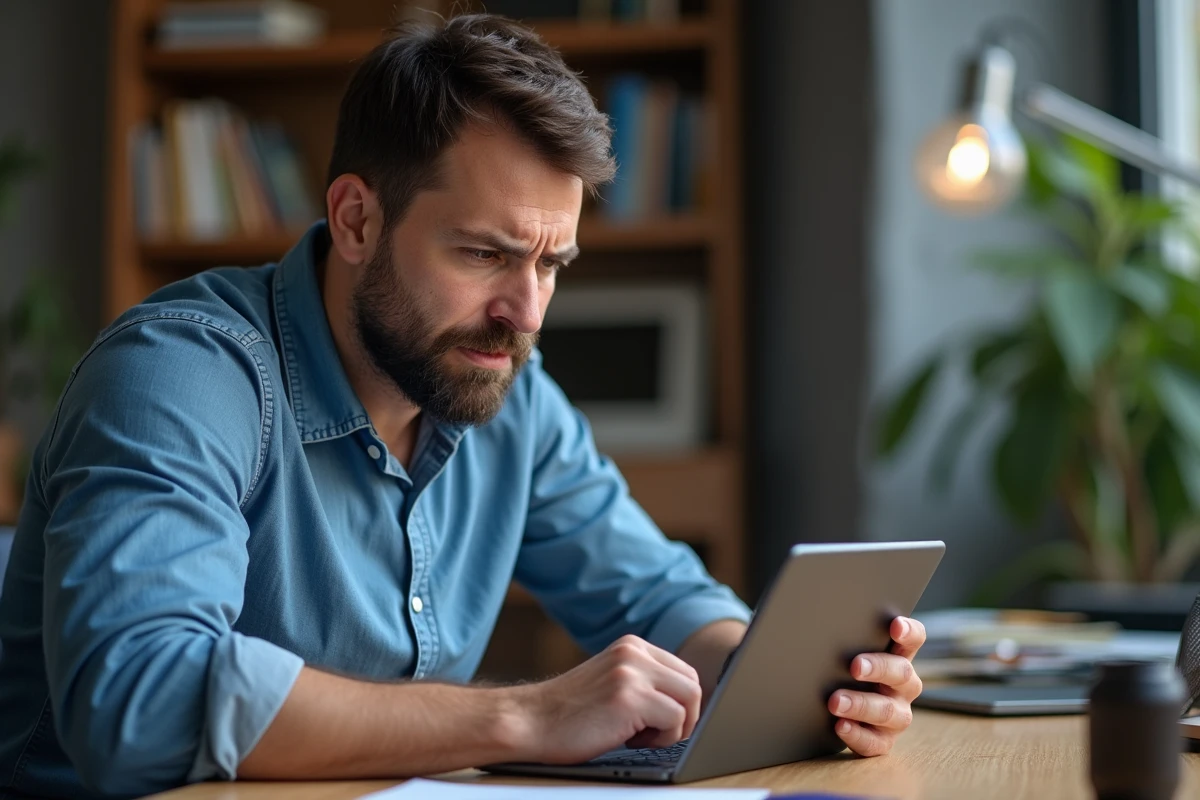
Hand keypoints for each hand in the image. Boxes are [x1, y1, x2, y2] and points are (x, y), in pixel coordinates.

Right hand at [510, 635, 702, 763]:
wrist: (527, 722)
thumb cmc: (567, 714)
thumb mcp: (610, 681)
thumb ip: (642, 681)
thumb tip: (686, 703)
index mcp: (631, 646)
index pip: (683, 672)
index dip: (681, 704)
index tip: (665, 724)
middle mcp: (634, 653)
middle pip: (692, 684)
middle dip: (685, 716)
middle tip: (656, 735)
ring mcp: (632, 672)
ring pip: (690, 700)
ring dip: (674, 728)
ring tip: (640, 737)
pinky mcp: (629, 697)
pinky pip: (675, 720)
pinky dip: (662, 738)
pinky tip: (631, 740)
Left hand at [827, 615, 926, 756]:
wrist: (837, 712)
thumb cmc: (843, 672)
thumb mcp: (849, 653)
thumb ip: (846, 640)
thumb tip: (815, 621)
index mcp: (898, 658)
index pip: (913, 640)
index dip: (908, 632)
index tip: (895, 626)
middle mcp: (904, 686)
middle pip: (901, 673)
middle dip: (878, 668)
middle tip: (854, 665)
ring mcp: (897, 715)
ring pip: (888, 710)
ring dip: (861, 704)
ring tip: (835, 701)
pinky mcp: (884, 741)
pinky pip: (875, 742)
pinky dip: (857, 734)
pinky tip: (840, 726)